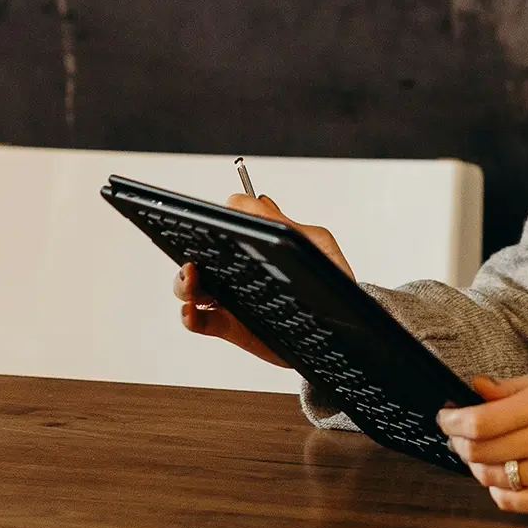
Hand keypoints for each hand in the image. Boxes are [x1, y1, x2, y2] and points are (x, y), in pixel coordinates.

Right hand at [172, 193, 355, 367]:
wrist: (343, 323)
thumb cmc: (332, 277)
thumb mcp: (316, 244)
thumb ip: (286, 224)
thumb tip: (257, 200)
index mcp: (258, 244)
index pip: (227, 225)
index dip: (217, 220)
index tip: (215, 222)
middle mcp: (239, 268)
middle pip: (200, 254)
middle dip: (190, 251)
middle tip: (195, 255)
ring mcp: (232, 297)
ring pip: (193, 287)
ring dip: (184, 282)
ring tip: (192, 278)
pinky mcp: (231, 326)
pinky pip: (200, 321)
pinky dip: (189, 316)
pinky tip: (192, 310)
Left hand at [438, 375, 527, 515]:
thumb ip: (504, 389)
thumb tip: (471, 388)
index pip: (481, 421)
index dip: (453, 423)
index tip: (444, 419)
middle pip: (479, 451)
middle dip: (458, 444)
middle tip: (456, 438)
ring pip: (490, 477)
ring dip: (477, 467)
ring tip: (483, 456)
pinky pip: (507, 500)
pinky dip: (496, 488)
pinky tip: (504, 475)